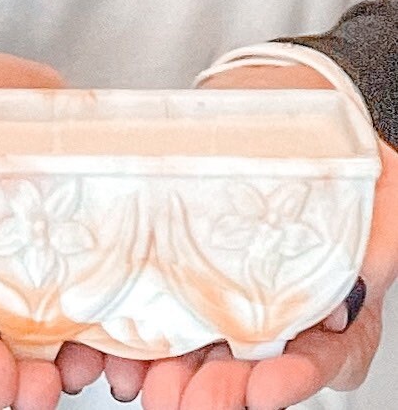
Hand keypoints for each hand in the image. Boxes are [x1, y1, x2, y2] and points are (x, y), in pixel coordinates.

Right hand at [0, 45, 91, 409]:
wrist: (21, 91)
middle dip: (2, 369)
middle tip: (28, 393)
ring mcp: (37, 261)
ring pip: (42, 327)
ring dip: (56, 362)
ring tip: (78, 378)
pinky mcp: (82, 251)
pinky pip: (94, 296)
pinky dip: (105, 328)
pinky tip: (118, 346)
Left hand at [138, 64, 396, 408]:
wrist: (268, 106)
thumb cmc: (324, 146)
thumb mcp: (375, 182)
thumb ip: (380, 238)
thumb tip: (350, 299)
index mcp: (321, 295)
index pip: (318, 354)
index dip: (295, 378)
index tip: (268, 386)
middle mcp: (266, 301)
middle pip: (247, 364)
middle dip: (219, 388)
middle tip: (191, 399)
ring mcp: (216, 283)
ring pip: (194, 345)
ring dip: (170, 372)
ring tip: (146, 383)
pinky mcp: (174, 262)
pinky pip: (151, 304)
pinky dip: (131, 334)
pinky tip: (115, 348)